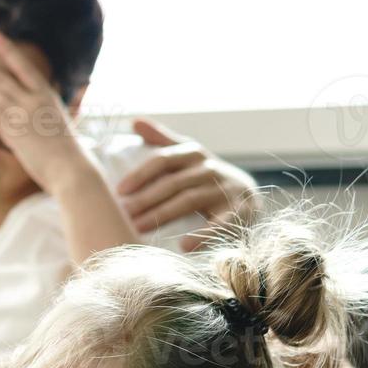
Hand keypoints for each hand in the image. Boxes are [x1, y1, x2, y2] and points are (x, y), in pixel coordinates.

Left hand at [0, 30, 89, 191]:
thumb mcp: (60, 122)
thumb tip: (43, 104)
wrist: (71, 170)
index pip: (23, 66)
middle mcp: (33, 101)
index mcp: (46, 95)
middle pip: (1, 77)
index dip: (7, 49)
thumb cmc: (69, 151)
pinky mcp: (14, 133)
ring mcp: (23, 116)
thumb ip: (47, 110)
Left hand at [117, 119, 261, 251]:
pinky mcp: (239, 212)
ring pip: (189, 201)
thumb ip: (163, 140)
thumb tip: (135, 120)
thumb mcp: (188, 155)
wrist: (249, 196)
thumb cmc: (206, 177)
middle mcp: (209, 169)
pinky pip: (220, 224)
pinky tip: (184, 246)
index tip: (119, 191)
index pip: (163, 160)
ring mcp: (224, 190)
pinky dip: (203, 235)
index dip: (140, 174)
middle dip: (146, 199)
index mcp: (193, 155)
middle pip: (173, 183)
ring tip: (139, 228)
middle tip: (123, 215)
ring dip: (162, 215)